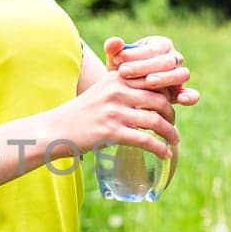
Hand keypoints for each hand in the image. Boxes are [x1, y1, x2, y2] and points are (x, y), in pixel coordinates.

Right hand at [49, 68, 177, 159]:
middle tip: (172, 125)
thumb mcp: (102, 92)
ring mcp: (114, 112)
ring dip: (170, 133)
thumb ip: (124, 90)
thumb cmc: (81, 113)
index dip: (169, 94)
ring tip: (174, 141)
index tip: (172, 106)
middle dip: (172, 115)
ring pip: (156, 121)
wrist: (56, 130)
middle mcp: (117, 91)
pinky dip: (160, 148)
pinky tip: (165, 154)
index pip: (154, 81)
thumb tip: (154, 98)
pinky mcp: (111, 132)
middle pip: (160, 100)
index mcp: (116, 78)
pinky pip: (145, 140)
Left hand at [103, 36, 200, 105]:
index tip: (116, 59)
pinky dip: (189, 96)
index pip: (154, 47)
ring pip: (181, 74)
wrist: (126, 92)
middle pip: (167, 60)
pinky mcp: (180, 93)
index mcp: (160, 45)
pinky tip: (182, 100)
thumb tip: (113, 42)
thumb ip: (113, 50)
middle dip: (146, 66)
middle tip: (125, 72)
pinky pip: (190, 93)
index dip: (136, 53)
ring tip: (148, 82)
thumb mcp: (115, 61)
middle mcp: (173, 58)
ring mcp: (179, 76)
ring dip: (165, 78)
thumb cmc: (121, 71)